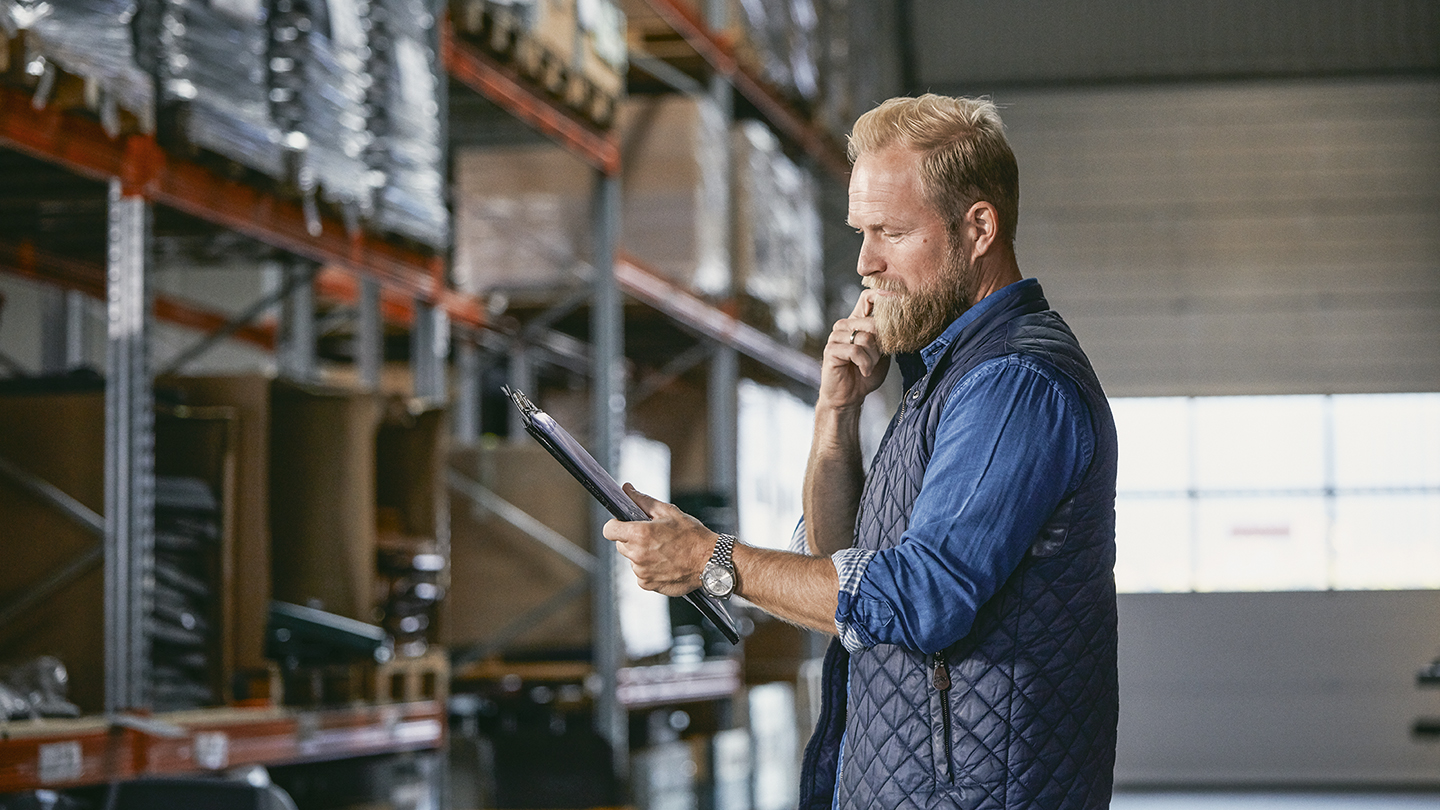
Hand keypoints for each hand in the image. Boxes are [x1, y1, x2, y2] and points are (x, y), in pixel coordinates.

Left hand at [603, 484, 716, 595]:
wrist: (710, 561)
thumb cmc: (692, 535)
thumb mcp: (668, 512)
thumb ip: (643, 500)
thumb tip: (626, 489)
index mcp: (640, 533)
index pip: (609, 530)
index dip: (616, 525)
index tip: (625, 524)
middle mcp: (637, 554)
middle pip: (621, 544)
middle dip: (632, 539)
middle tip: (653, 537)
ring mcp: (641, 572)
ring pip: (632, 559)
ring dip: (642, 554)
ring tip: (664, 551)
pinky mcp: (647, 584)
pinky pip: (641, 573)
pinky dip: (649, 568)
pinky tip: (666, 563)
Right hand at [819, 288, 890, 411]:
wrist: (849, 397)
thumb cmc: (865, 373)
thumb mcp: (881, 352)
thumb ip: (886, 335)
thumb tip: (900, 320)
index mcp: (856, 321)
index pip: (867, 297)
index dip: (883, 296)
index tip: (899, 301)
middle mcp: (844, 325)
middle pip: (872, 322)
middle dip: (881, 345)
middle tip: (877, 359)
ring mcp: (835, 336)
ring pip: (865, 338)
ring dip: (873, 357)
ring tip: (868, 367)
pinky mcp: (831, 350)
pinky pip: (855, 351)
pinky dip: (865, 364)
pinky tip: (863, 371)